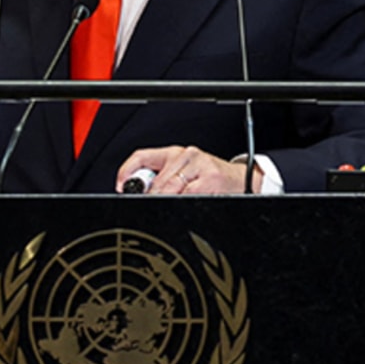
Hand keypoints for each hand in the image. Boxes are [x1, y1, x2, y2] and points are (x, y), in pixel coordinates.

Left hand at [115, 146, 257, 195]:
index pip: (142, 156)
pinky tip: (184, 207)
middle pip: (156, 180)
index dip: (126, 172)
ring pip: (170, 189)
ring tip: (167, 210)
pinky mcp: (211, 179)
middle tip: (148, 209)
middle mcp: (186, 155)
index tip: (120, 187)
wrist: (243, 179)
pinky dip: (182, 205)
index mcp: (174, 153)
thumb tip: (138, 193)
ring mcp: (199, 166)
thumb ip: (162, 179)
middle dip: (151, 197)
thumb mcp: (185, 173)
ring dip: (165, 202)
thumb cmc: (211, 179)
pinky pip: (189, 196)